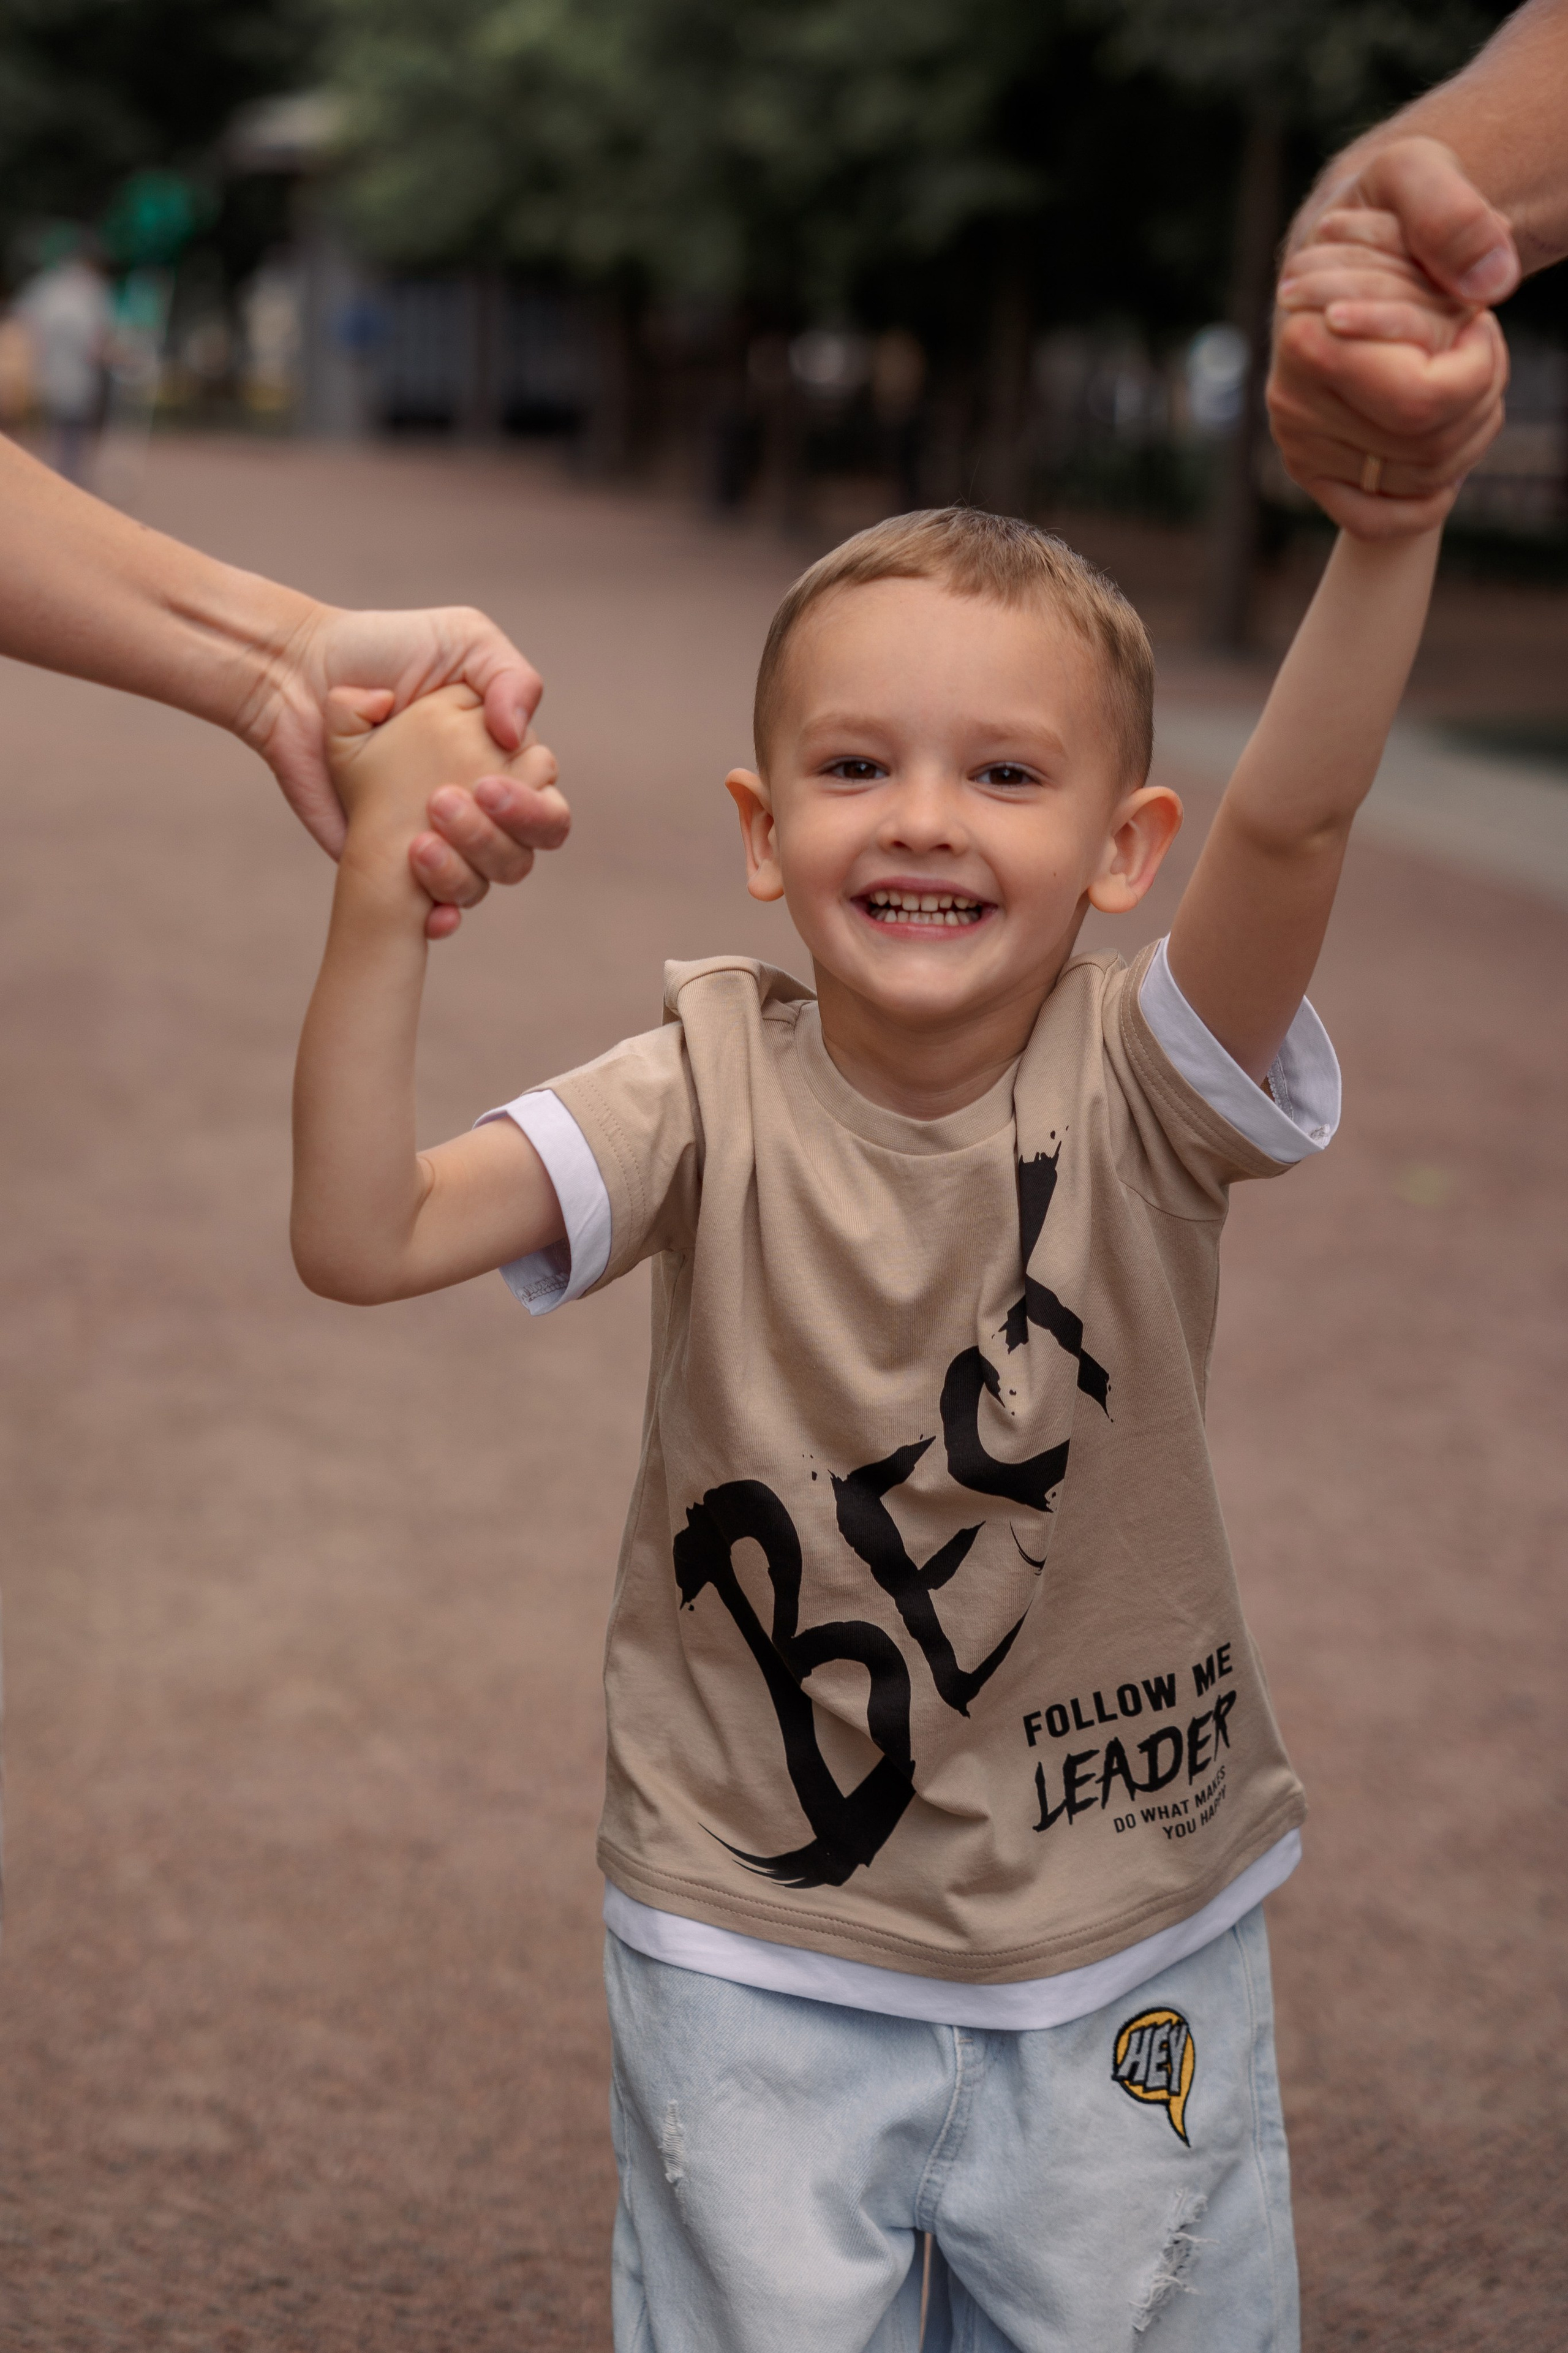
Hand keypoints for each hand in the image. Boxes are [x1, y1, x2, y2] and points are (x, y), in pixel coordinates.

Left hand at [245, 599, 552, 926]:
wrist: (299, 677)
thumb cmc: (383, 650)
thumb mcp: (463, 640)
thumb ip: (511, 679)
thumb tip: (518, 739)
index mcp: (504, 765)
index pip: (545, 809)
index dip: (529, 809)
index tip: (486, 785)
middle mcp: (478, 811)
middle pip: (520, 855)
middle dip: (492, 840)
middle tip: (443, 803)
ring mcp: (437, 840)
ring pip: (481, 886)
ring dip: (460, 874)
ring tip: (418, 843)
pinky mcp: (391, 865)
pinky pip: (431, 911)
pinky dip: (439, 918)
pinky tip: (431, 912)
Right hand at [1269, 140, 1513, 537]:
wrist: (1348, 246)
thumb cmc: (1388, 211)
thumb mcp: (1418, 174)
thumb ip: (1451, 213)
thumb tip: (1491, 283)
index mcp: (1308, 337)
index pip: (1423, 399)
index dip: (1477, 363)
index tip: (1472, 315)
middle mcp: (1292, 401)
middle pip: (1429, 443)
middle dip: (1481, 393)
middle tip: (1477, 341)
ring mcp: (1299, 443)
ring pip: (1420, 479)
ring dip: (1469, 430)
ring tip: (1462, 371)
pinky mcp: (1310, 471)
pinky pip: (1375, 521)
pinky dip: (1425, 503)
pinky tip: (1446, 461)